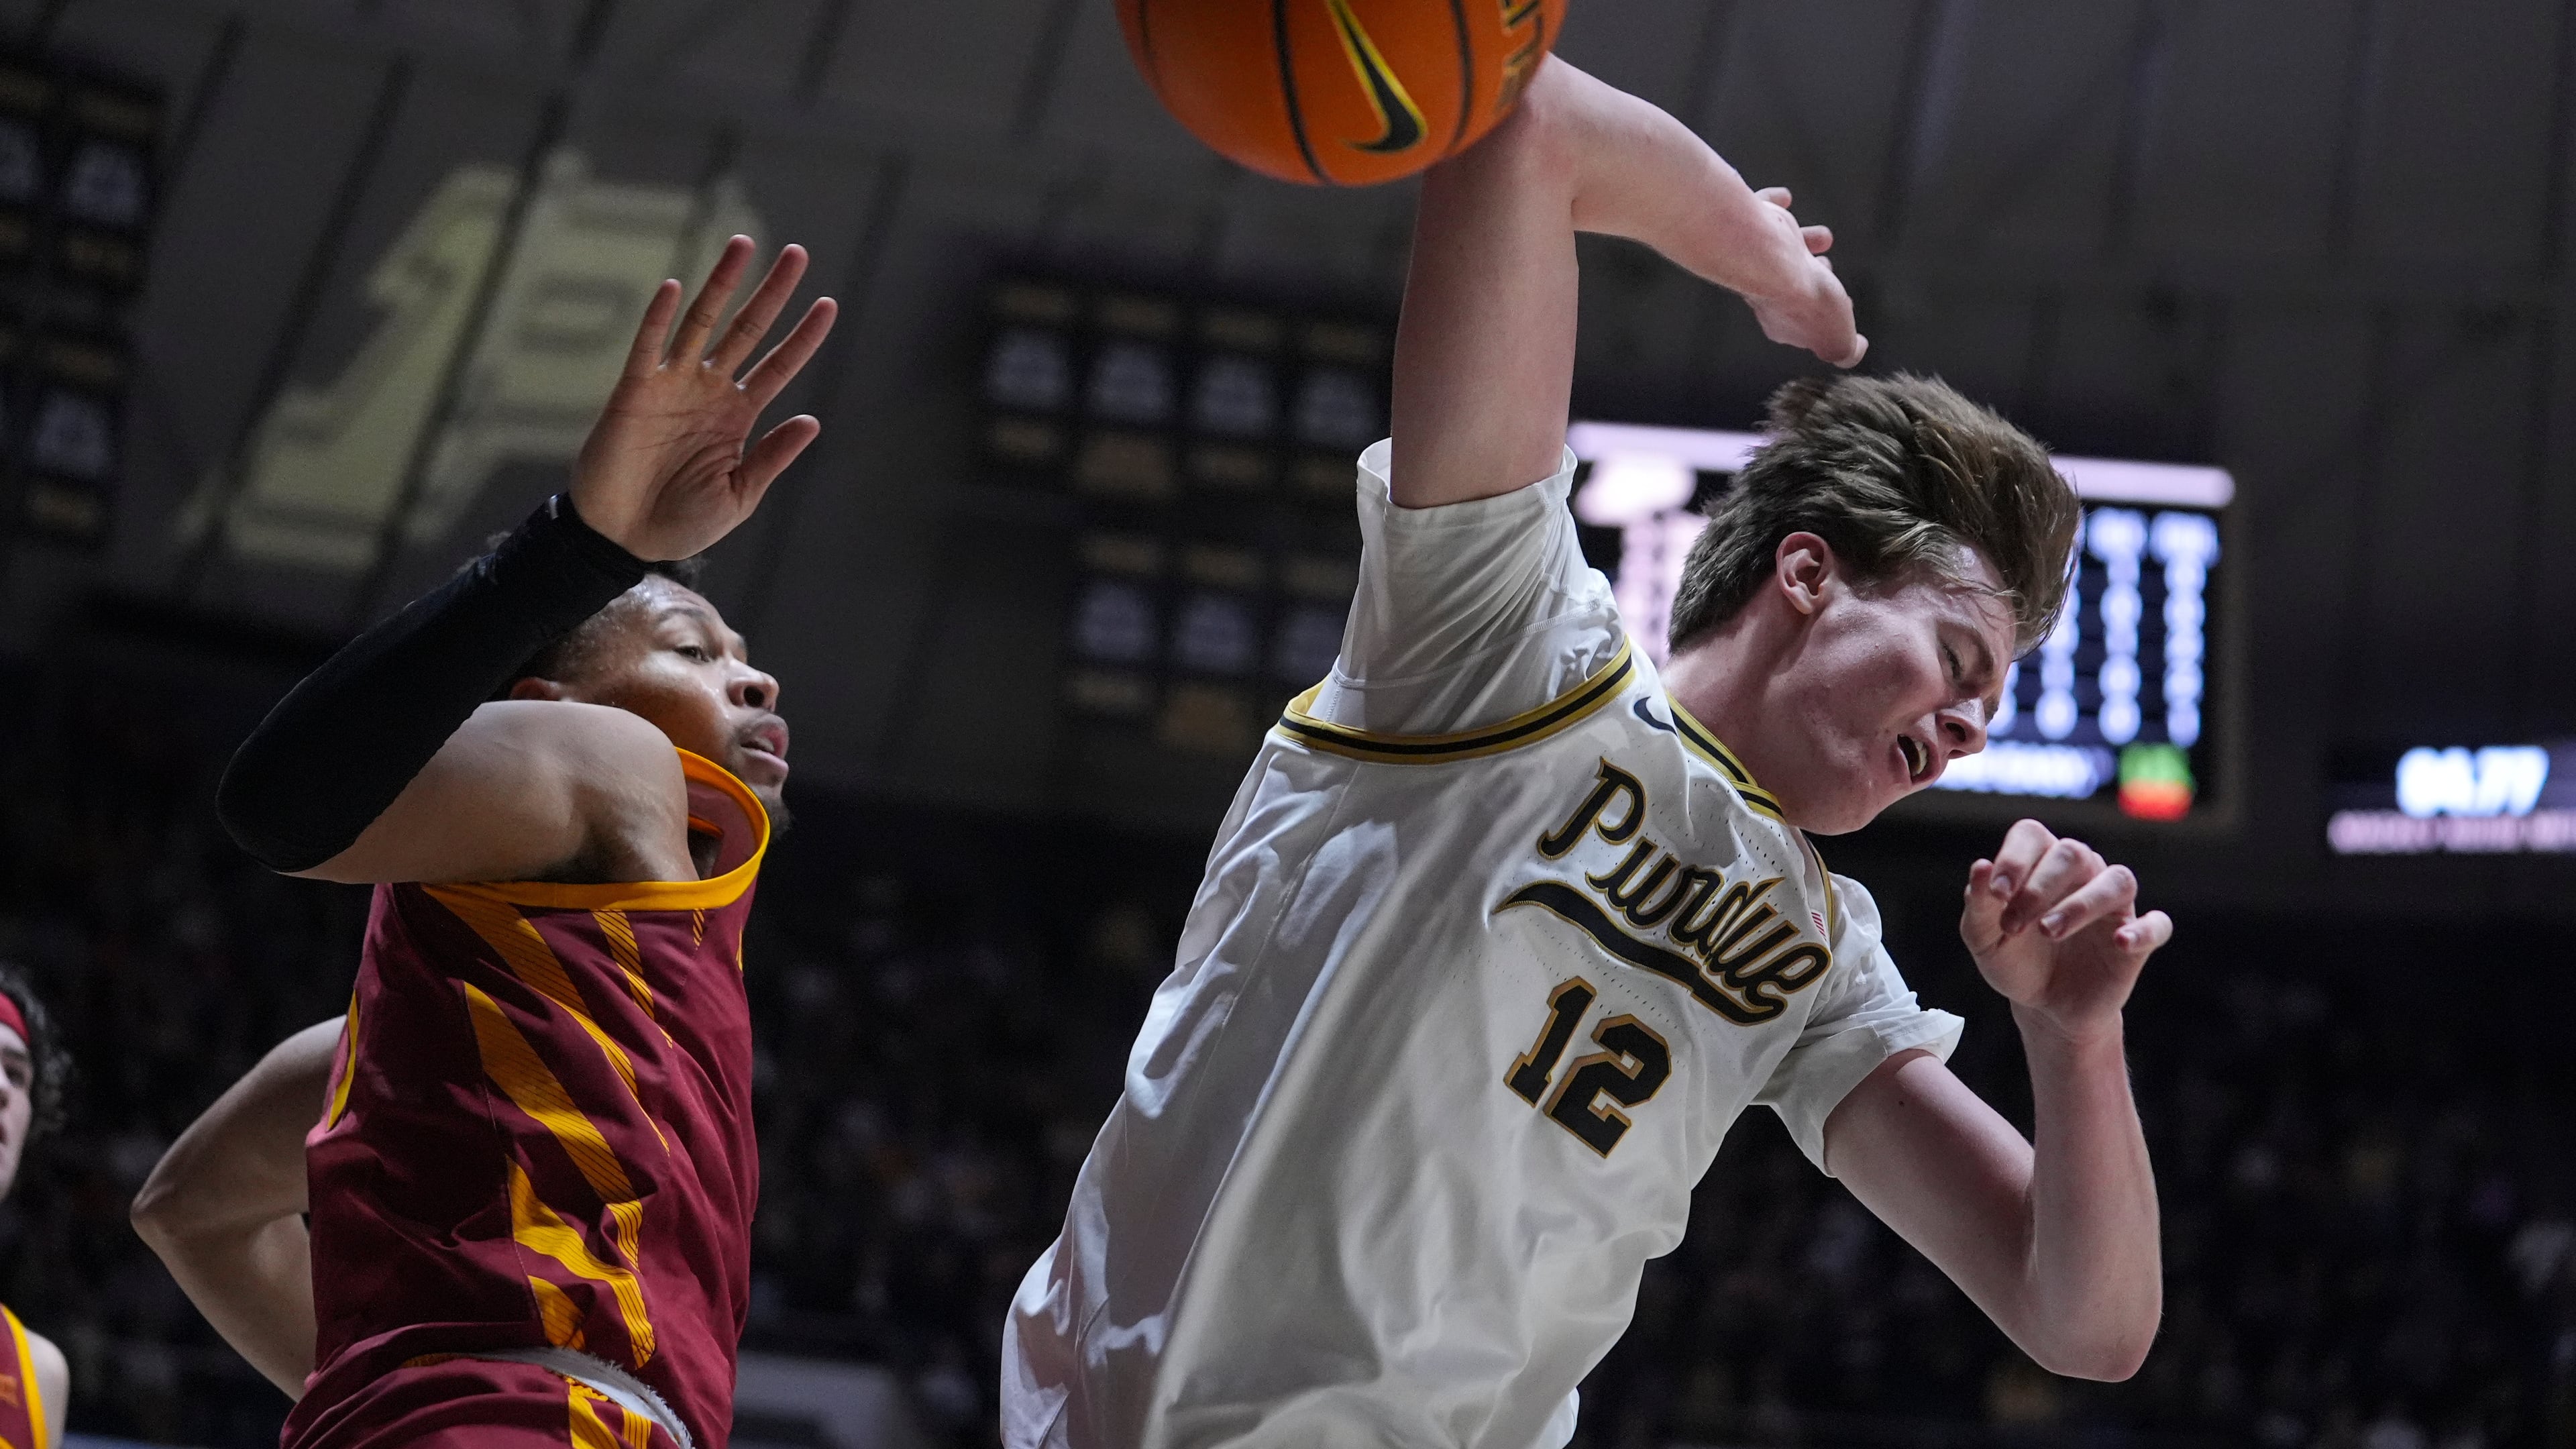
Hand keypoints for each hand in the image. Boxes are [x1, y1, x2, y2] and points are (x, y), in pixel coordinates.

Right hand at [570, 236, 838, 560]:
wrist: (623, 538)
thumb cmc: (681, 522)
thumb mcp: (739, 496)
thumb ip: (772, 457)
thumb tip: (813, 420)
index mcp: (739, 416)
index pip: (779, 366)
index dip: (803, 337)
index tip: (829, 305)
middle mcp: (709, 392)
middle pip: (748, 331)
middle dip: (773, 293)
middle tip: (798, 252)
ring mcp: (672, 386)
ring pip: (701, 323)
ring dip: (722, 284)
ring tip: (743, 245)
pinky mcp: (634, 391)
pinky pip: (648, 347)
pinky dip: (659, 317)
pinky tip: (676, 287)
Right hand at [1742, 188, 1865, 367]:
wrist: (1768, 258)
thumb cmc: (1804, 299)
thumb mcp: (1837, 338)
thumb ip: (1846, 349)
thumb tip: (1855, 350)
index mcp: (1781, 322)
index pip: (1804, 322)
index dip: (1824, 314)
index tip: (1842, 304)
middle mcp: (1763, 292)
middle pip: (1791, 286)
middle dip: (1812, 278)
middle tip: (1829, 269)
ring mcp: (1754, 259)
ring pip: (1779, 250)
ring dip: (1802, 244)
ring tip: (1824, 237)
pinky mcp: (1746, 228)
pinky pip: (1760, 214)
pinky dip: (1771, 207)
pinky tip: (1784, 199)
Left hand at [1959, 819, 2170, 1041]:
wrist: (2042, 1007)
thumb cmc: (2014, 960)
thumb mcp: (1984, 938)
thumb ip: (1978, 904)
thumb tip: (1980, 866)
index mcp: (2040, 863)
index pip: (2032, 835)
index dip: (2014, 858)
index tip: (1997, 894)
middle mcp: (2082, 874)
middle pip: (2073, 853)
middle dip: (2039, 888)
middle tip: (2014, 925)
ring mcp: (2113, 906)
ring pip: (2117, 880)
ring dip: (2081, 904)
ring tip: (2048, 931)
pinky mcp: (2136, 940)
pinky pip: (2157, 925)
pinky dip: (2142, 930)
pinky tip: (2120, 942)